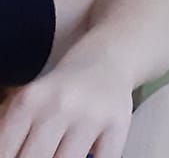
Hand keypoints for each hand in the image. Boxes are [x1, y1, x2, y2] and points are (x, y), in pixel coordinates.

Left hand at [0, 54, 138, 157]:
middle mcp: (60, 104)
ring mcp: (91, 114)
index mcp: (29, 101)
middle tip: (41, 155)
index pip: (7, 151)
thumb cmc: (61, 92)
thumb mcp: (29, 104)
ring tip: (61, 155)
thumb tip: (8, 156)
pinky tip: (88, 157)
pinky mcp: (118, 122)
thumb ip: (12, 135)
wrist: (107, 59)